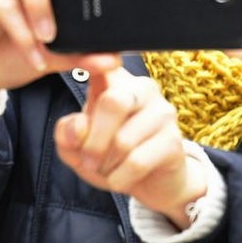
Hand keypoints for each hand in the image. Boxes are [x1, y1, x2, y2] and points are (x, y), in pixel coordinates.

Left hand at [55, 67, 206, 229]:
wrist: (152, 181)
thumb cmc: (112, 156)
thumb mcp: (79, 148)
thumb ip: (68, 135)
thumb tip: (77, 125)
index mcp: (117, 83)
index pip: (104, 65)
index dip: (94, 61)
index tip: (87, 64)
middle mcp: (143, 89)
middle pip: (113, 102)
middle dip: (93, 142)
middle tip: (87, 162)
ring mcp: (162, 112)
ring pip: (123, 140)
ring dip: (106, 167)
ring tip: (108, 170)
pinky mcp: (173, 140)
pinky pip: (136, 162)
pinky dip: (120, 179)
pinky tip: (122, 179)